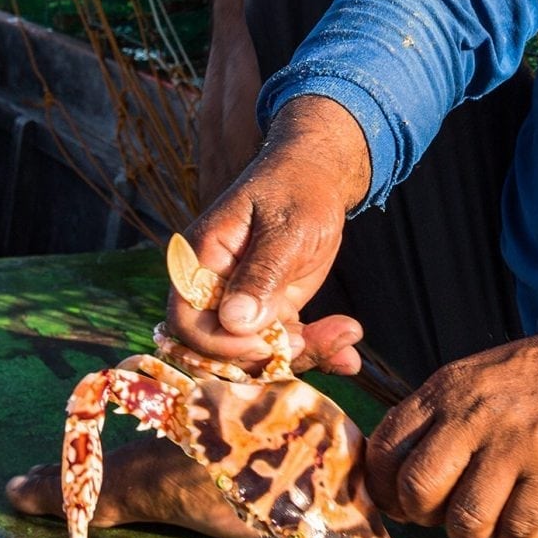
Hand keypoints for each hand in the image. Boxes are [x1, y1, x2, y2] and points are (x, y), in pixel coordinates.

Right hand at [169, 95, 371, 373]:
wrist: (318, 179)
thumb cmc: (295, 190)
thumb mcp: (285, 228)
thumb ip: (261, 273)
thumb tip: (235, 322)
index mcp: (201, 261)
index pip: (188, 321)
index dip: (220, 345)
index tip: (266, 345)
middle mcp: (215, 288)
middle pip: (221, 349)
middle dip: (268, 358)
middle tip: (314, 343)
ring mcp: (243, 303)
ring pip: (259, 353)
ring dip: (303, 355)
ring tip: (346, 341)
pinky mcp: (271, 311)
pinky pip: (286, 344)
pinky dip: (317, 351)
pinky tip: (350, 358)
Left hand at [365, 315, 537, 537]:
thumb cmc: (533, 380)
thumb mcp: (472, 379)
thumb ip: (432, 421)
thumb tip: (393, 484)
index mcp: (446, 390)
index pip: (385, 451)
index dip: (385, 490)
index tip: (404, 501)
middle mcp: (475, 414)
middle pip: (418, 491)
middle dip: (426, 517)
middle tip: (448, 512)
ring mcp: (516, 444)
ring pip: (467, 522)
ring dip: (475, 534)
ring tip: (491, 517)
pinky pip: (518, 530)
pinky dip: (518, 535)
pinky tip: (527, 513)